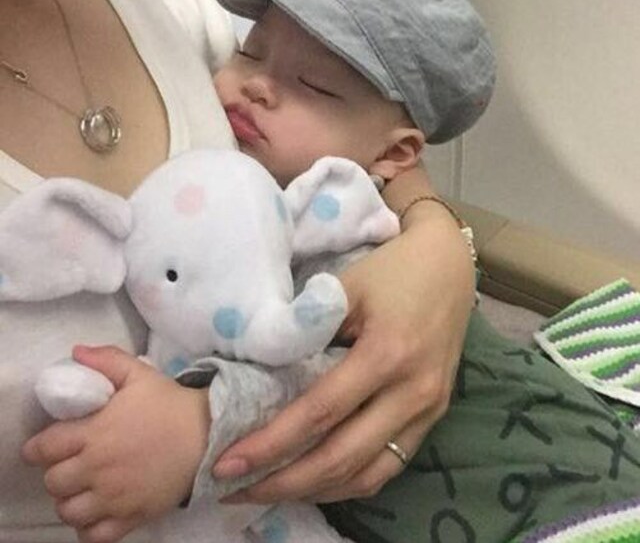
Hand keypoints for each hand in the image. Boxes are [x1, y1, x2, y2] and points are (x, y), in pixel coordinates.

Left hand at [22, 346, 209, 542]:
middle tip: (72, 462)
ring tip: (84, 488)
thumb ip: (106, 360)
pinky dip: (89, 528)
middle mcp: (98, 468)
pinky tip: (98, 511)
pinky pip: (94, 536)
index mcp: (95, 433)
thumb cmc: (170, 403)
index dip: (39, 448)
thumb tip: (75, 352)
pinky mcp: (132, 516)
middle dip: (58, 472)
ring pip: (69, 512)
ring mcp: (114, 497)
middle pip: (53, 482)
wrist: (208, 433)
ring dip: (71, 500)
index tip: (47, 446)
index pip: (43, 449)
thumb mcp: (139, 374)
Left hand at [212, 201, 474, 503]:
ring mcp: (429, 410)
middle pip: (342, 457)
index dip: (271, 443)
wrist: (449, 264)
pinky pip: (389, 465)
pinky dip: (349, 481)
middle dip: (284, 483)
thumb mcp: (346, 286)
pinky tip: (316, 481)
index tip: (226, 463)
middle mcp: (413, 393)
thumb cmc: (392, 269)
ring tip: (269, 491)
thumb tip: (262, 374)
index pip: (319, 413)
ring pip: (368, 475)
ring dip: (315, 491)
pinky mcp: (434, 416)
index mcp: (388, 354)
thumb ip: (308, 328)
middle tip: (236, 491)